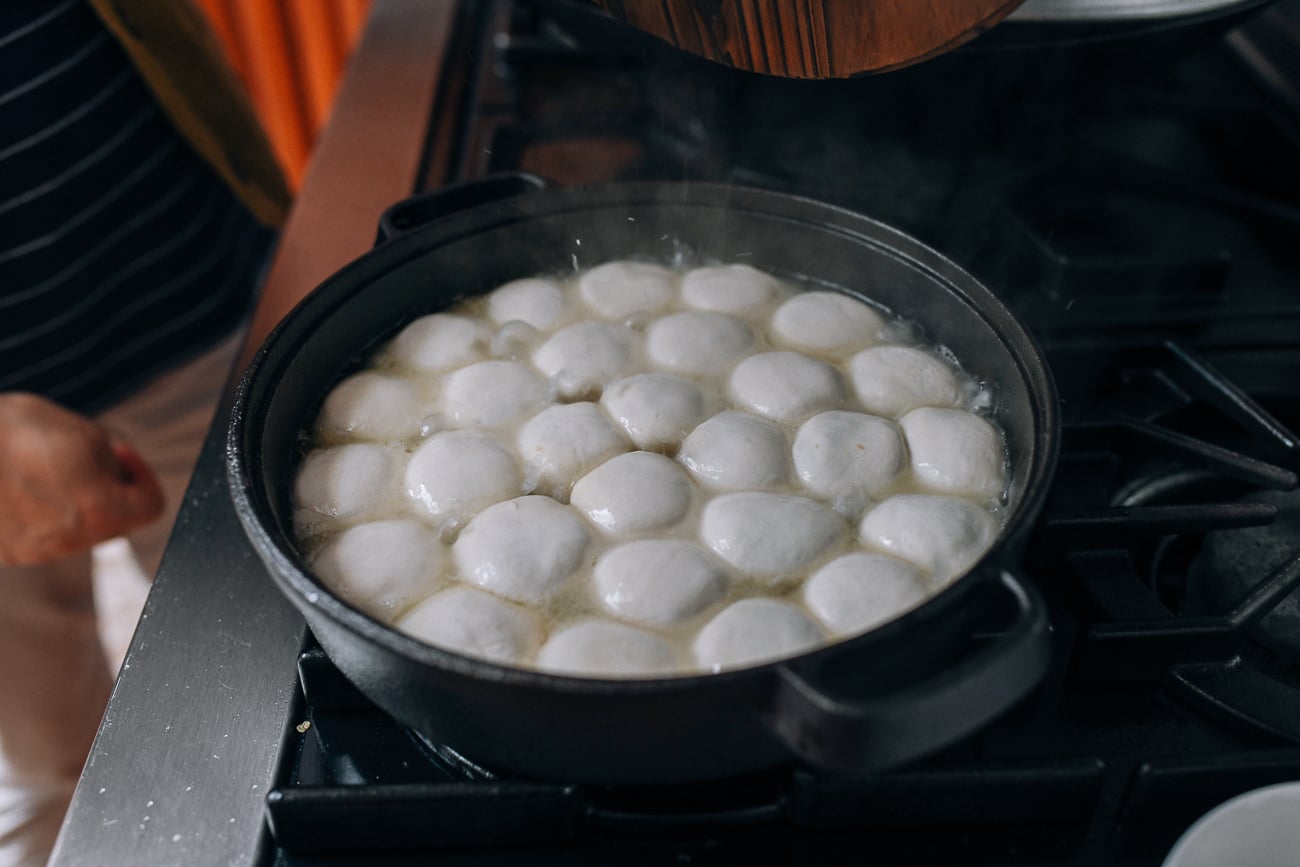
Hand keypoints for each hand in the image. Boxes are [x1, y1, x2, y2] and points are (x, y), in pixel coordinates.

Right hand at [0, 393, 163, 565]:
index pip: (151, 505)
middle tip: (79, 453)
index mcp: (99, 509)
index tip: (122, 452)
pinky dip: (40, 510)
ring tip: (38, 463)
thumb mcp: (80, 430)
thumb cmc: (9, 431)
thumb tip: (120, 473)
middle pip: (114, 519)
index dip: (143, 473)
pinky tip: (16, 482)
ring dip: (73, 498)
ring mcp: (34, 552)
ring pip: (77, 527)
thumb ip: (112, 459)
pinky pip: (41, 533)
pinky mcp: (6, 553)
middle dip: (108, 485)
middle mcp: (70, 540)